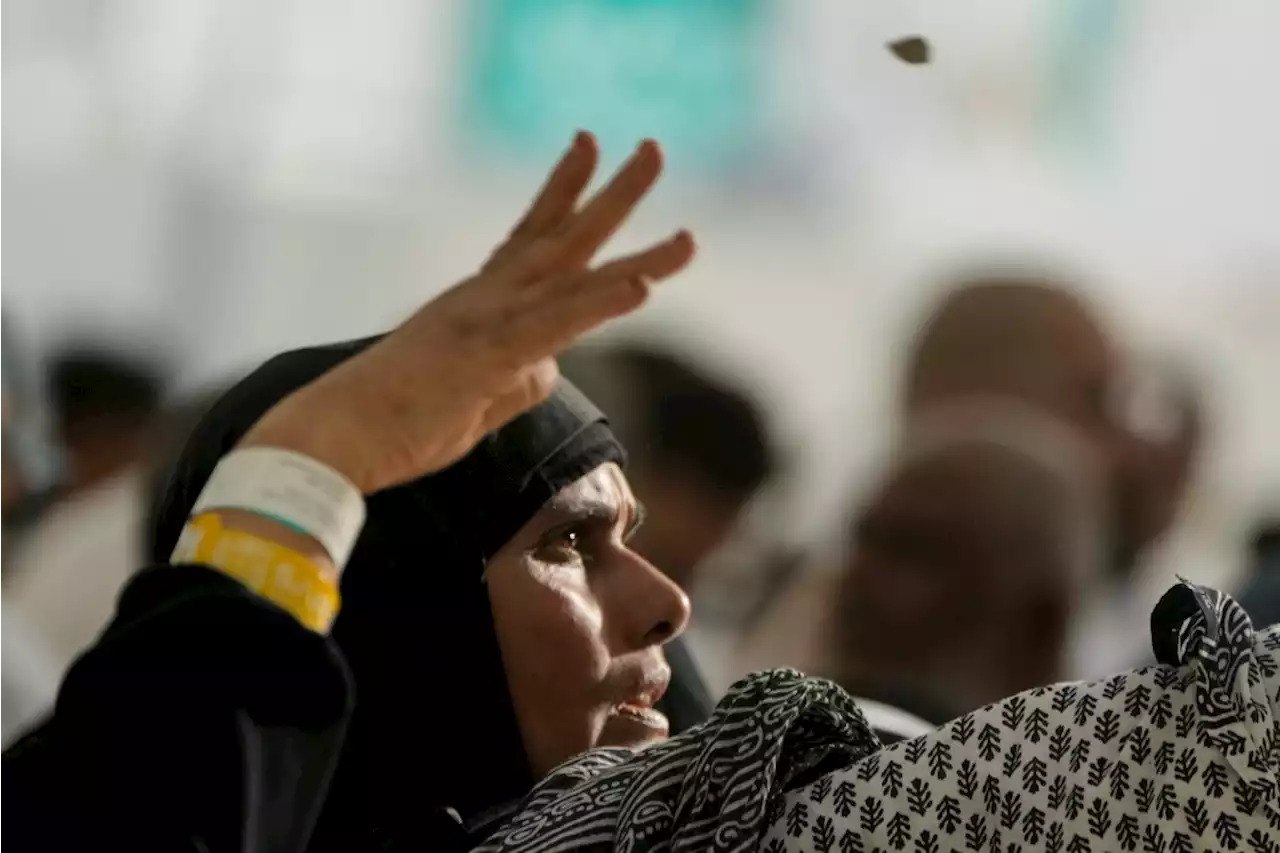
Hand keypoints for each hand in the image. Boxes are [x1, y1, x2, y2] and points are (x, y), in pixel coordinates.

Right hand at [241, 133, 694, 493]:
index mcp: (478, 301)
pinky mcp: (486, 356)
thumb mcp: (473, 394)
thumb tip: (549, 367)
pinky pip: (552, 325)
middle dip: (615, 194)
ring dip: (638, 257)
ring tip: (690, 237)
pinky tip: (639, 287)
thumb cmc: (395, 418)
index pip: (530, 234)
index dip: (563, 189)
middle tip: (654, 149)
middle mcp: (486, 296)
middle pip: (564, 237)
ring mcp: (487, 321)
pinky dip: (597, 304)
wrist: (336, 435)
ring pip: (573, 279)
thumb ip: (518, 375)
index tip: (590, 146)